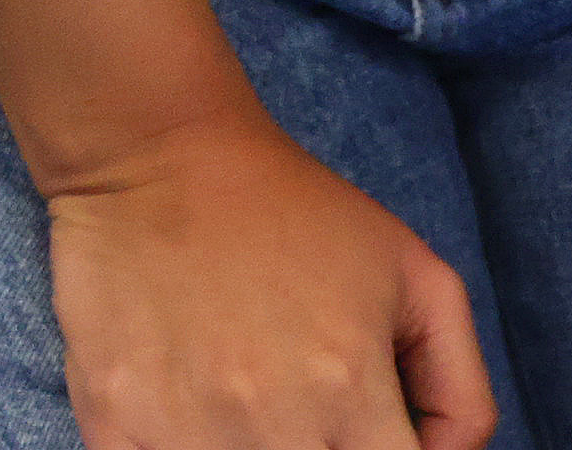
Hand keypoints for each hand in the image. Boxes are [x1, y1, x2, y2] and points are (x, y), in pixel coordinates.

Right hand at [38, 116, 493, 448]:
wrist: (156, 151)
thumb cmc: (292, 209)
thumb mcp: (416, 275)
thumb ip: (459, 391)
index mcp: (350, 392)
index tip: (359, 430)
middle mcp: (273, 425)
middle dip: (314, 447)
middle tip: (298, 409)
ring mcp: (184, 431)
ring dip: (240, 449)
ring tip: (240, 402)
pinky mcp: (112, 422)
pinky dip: (171, 448)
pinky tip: (183, 415)